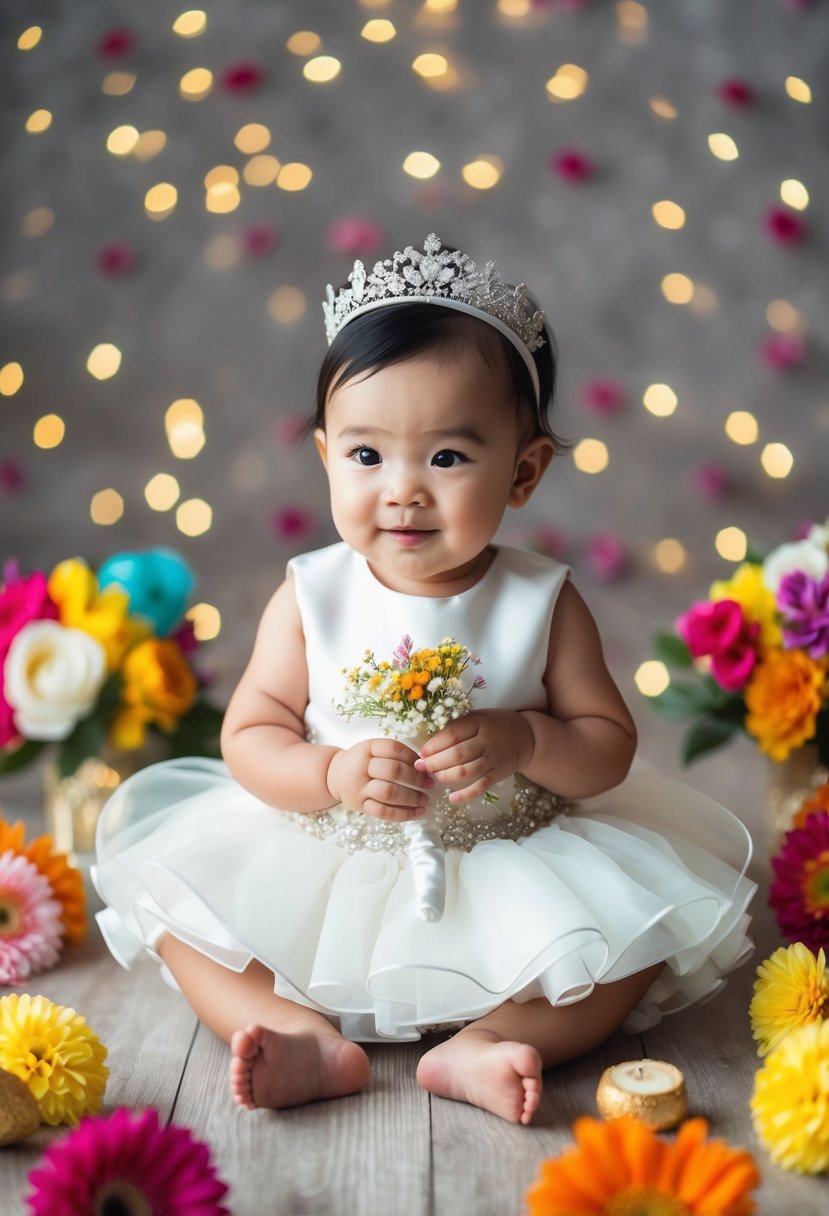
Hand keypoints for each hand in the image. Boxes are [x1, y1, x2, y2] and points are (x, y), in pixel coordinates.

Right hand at [327, 738, 434, 820]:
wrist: (334, 775)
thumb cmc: (361, 762)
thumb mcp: (373, 750)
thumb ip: (394, 754)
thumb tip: (424, 766)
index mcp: (366, 748)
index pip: (394, 749)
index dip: (413, 756)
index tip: (425, 765)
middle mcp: (361, 767)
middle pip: (393, 771)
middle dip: (416, 778)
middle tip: (429, 783)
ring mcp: (359, 788)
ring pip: (389, 793)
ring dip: (411, 798)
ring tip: (425, 800)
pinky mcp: (360, 806)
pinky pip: (383, 812)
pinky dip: (403, 814)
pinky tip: (417, 813)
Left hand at [414, 710, 534, 804]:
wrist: (526, 737)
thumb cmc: (494, 726)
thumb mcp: (477, 718)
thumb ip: (457, 728)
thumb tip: (429, 745)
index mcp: (478, 722)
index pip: (452, 734)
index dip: (434, 745)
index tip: (421, 753)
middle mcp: (487, 740)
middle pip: (457, 754)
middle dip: (435, 763)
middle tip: (421, 768)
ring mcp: (494, 759)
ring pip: (466, 771)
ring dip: (445, 776)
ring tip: (433, 777)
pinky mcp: (498, 775)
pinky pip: (480, 787)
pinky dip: (466, 795)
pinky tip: (452, 798)